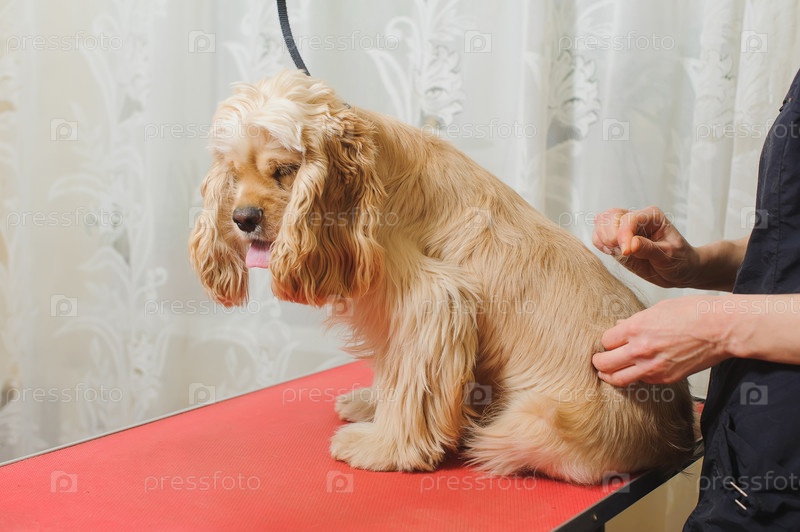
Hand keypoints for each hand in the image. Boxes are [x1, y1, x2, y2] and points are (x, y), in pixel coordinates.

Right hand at [592, 206, 699, 288]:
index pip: (630, 219)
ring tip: (616, 252)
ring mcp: (624, 229)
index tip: (626, 252)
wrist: (679, 271)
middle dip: (610, 234)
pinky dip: (600, 244)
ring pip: (601, 222)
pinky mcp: (616, 241)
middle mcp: (636, 218)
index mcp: (652, 216)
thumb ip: (648, 248)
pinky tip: (612, 252)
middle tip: (620, 252)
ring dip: (603, 238)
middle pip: (610, 216)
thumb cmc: (679, 260)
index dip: (624, 234)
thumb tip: (630, 244)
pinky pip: (599, 236)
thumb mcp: (669, 255)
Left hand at [592, 296, 730, 385]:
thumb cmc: (694, 313)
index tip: (608, 342)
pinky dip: (635, 377)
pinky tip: (635, 372)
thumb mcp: (658, 309)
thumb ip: (636, 321)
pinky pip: (641, 381)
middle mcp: (640, 350)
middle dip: (599, 362)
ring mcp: (652, 367)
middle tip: (599, 360)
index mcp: (635, 328)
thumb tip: (621, 327)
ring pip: (618, 379)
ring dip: (610, 376)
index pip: (605, 341)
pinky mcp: (666, 378)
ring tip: (608, 372)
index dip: (606, 342)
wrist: (721, 328)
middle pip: (604, 364)